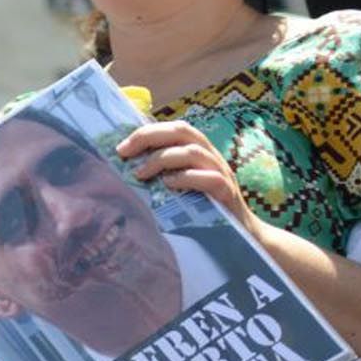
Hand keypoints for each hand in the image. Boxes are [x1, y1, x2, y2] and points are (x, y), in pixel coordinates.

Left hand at [115, 121, 260, 230]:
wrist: (239, 232)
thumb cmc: (201, 207)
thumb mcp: (179, 185)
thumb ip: (161, 172)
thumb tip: (126, 166)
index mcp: (199, 150)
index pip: (174, 128)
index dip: (147, 131)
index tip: (122, 147)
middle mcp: (211, 156)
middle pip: (182, 131)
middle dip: (148, 137)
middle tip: (124, 152)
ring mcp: (221, 172)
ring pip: (192, 152)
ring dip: (161, 159)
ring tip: (140, 174)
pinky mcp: (227, 192)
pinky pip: (209, 178)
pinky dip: (185, 178)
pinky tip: (168, 185)